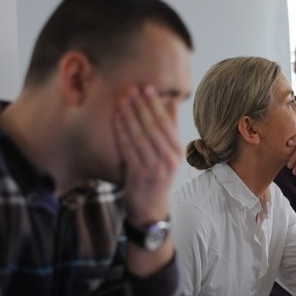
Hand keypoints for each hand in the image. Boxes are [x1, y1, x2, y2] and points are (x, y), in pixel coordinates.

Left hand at [115, 85, 182, 223]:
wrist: (150, 209)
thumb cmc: (158, 177)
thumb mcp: (169, 153)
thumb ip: (170, 129)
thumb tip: (171, 101)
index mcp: (178, 151)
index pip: (166, 123)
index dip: (155, 104)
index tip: (147, 87)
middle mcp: (170, 159)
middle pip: (153, 126)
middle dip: (141, 105)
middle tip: (132, 88)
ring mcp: (155, 167)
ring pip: (141, 135)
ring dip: (130, 114)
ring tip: (123, 98)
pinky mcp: (140, 174)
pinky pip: (129, 148)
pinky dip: (123, 131)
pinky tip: (117, 117)